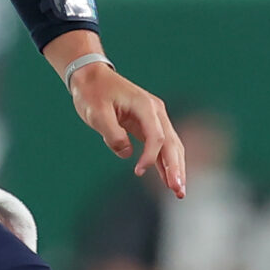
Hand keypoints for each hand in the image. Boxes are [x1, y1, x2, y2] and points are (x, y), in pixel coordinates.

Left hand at [71, 63, 185, 197]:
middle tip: (178, 191)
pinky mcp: (148, 125)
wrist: (90, 77)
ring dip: (175, 169)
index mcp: (145, 105)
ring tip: (179, 191)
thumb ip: (112, 134)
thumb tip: (126, 153)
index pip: (157, 136)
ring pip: (171, 147)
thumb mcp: (96, 113)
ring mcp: (154, 118)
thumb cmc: (93, 93)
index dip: (151, 157)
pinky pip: (161, 147)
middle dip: (176, 168)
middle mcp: (155, 112)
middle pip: (172, 143)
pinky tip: (169, 180)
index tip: (138, 172)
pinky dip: (165, 163)